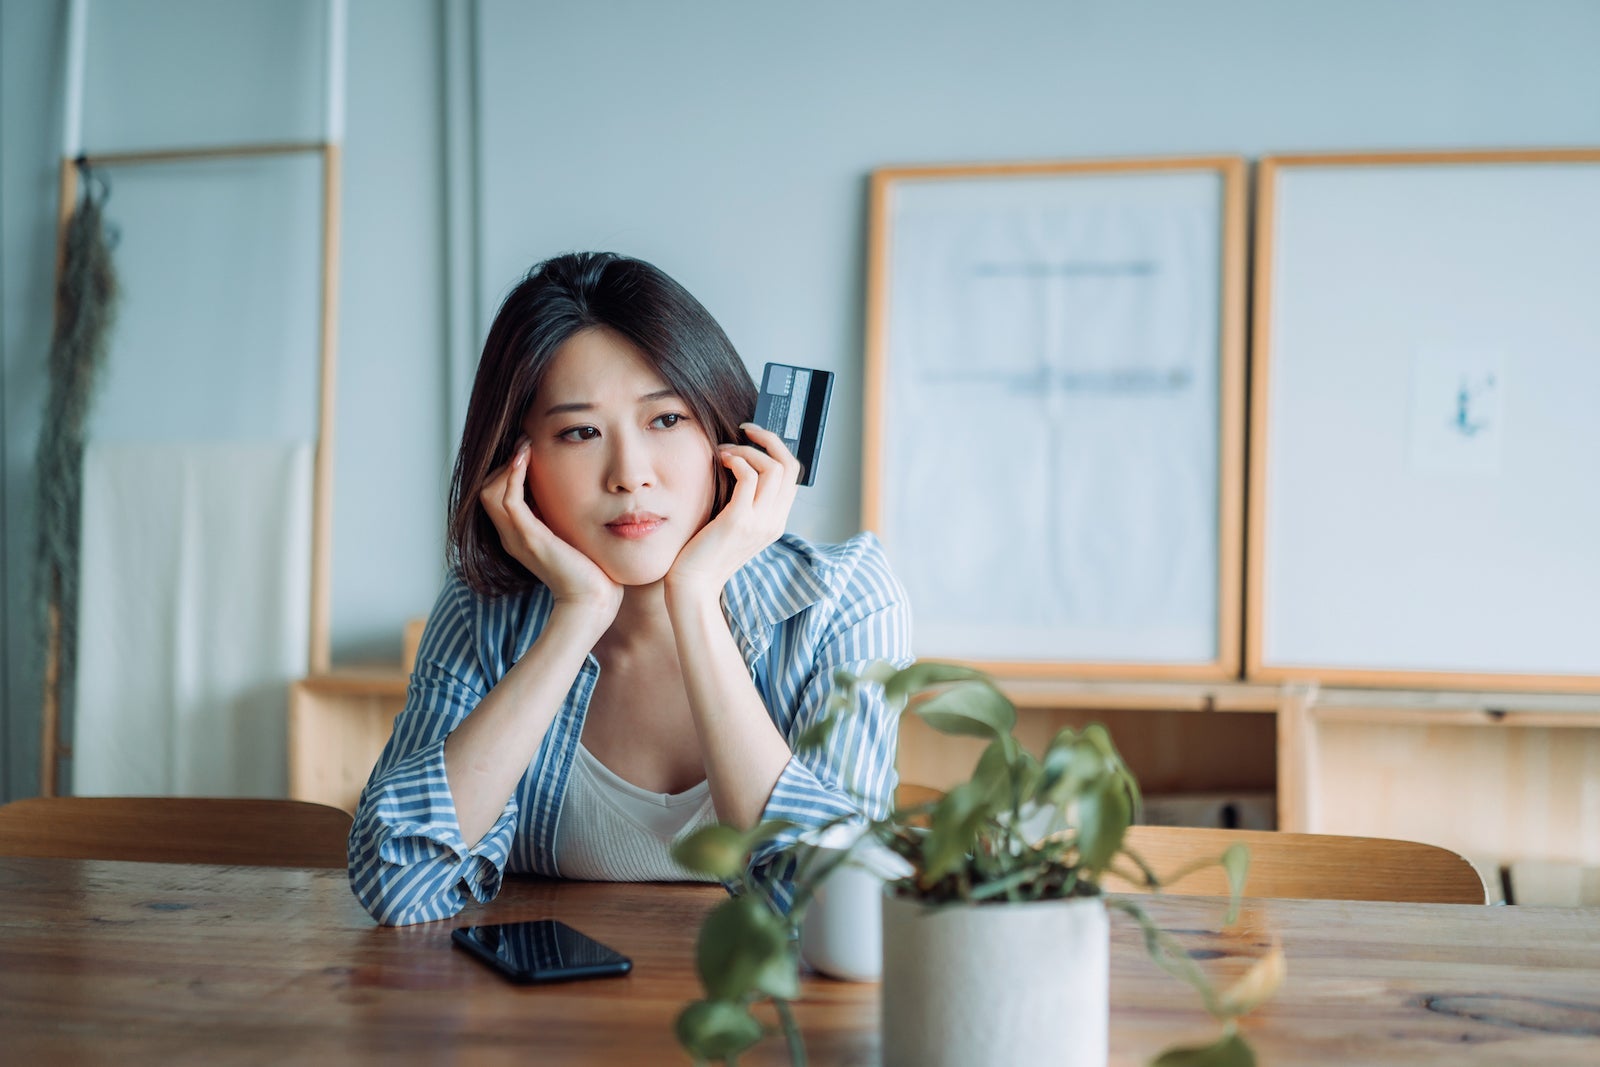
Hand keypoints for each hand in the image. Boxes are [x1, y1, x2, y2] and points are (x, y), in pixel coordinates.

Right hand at [479, 437, 621, 630]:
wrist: (593, 602)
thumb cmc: (593, 574)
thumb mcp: (575, 538)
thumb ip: (568, 520)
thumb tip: (582, 496)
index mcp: (521, 538)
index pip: (498, 497)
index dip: (508, 472)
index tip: (528, 451)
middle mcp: (512, 537)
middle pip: (486, 491)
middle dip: (503, 464)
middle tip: (525, 442)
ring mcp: (517, 538)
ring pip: (490, 491)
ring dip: (507, 464)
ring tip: (525, 445)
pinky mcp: (528, 537)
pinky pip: (507, 499)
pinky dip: (513, 475)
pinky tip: (526, 458)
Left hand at [666, 422, 800, 601]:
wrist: (693, 585)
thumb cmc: (705, 552)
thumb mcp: (733, 523)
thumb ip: (744, 500)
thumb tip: (739, 461)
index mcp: (775, 522)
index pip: (793, 476)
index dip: (777, 450)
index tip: (755, 438)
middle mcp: (774, 522)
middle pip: (790, 466)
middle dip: (769, 439)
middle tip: (746, 430)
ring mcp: (760, 522)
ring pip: (774, 467)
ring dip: (747, 450)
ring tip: (725, 451)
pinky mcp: (739, 521)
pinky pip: (749, 476)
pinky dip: (736, 460)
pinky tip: (721, 460)